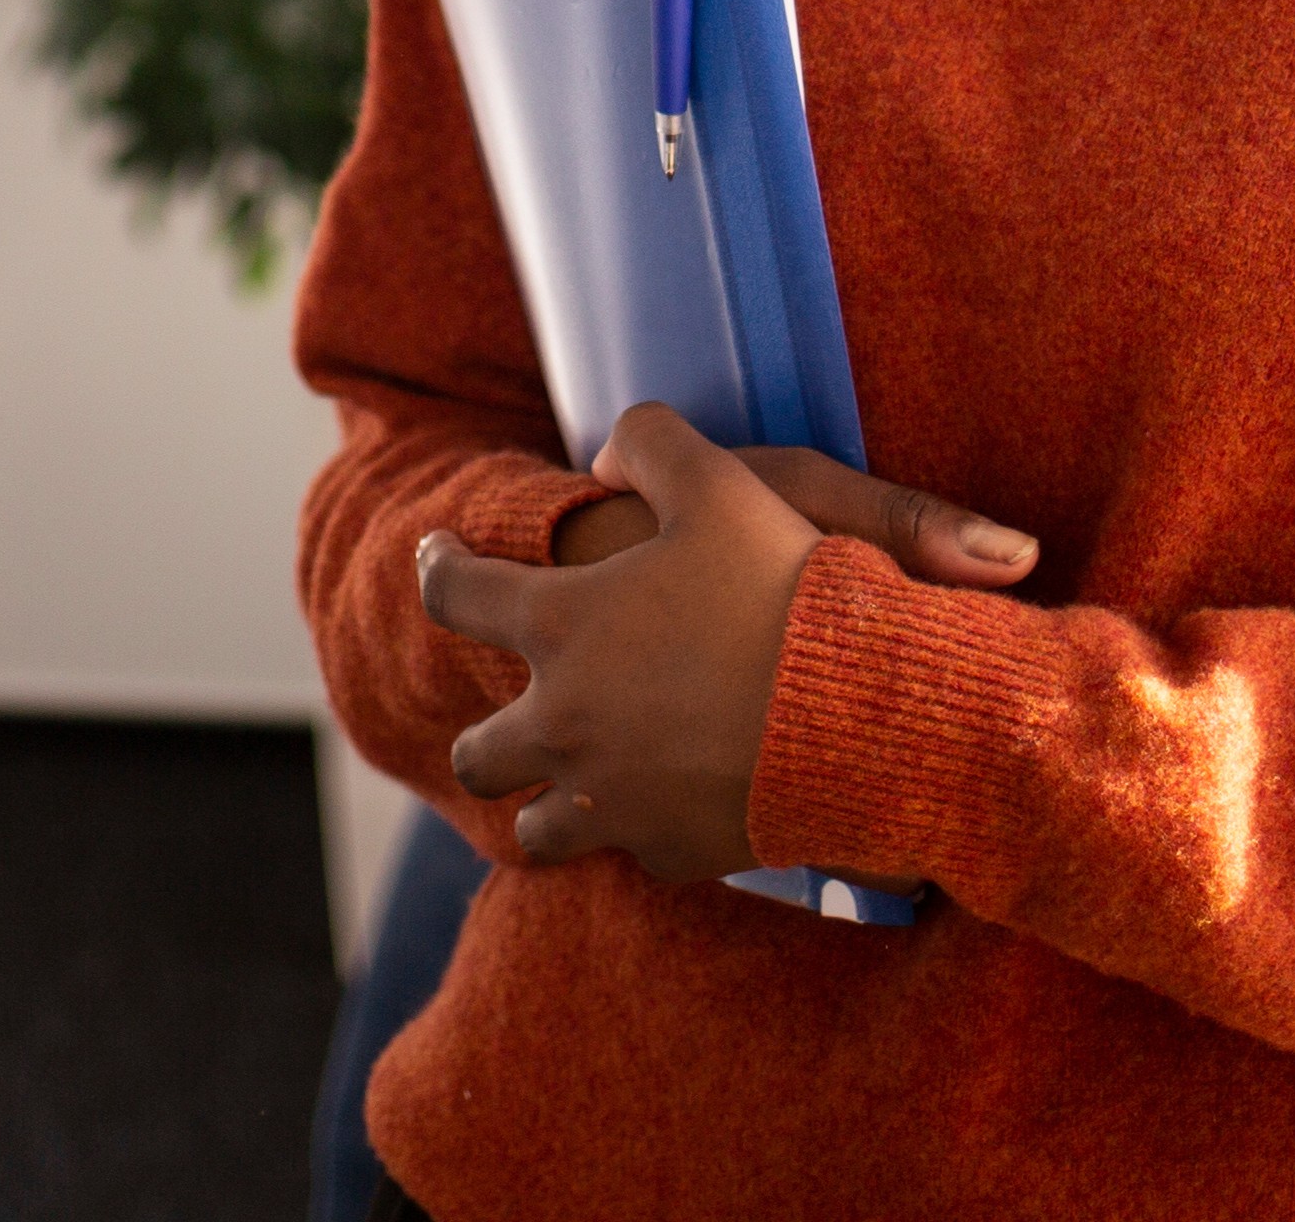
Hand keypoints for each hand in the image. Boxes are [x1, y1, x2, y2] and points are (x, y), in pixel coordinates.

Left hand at [420, 405, 1035, 880]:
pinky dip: (641, 828)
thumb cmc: (782, 586)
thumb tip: (605, 451)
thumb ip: (651, 444)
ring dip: (546, 804)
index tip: (435, 556)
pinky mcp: (670, 851)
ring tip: (574, 784)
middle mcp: (565, 725)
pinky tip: (670, 803)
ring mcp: (612, 800)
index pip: (456, 595)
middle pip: (477, 754)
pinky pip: (631, 851)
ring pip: (537, 830)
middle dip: (483, 738)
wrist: (860, 709)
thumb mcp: (720, 482)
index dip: (438, 567)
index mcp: (561, 628)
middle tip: (506, 721)